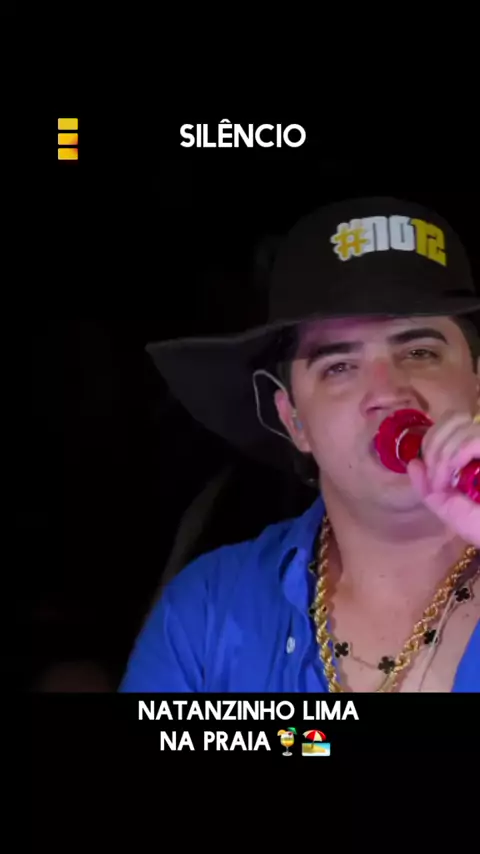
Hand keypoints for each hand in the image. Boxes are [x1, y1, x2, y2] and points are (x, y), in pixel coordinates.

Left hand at [407, 410, 479, 546]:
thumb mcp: (449, 510)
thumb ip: (428, 489)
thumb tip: (413, 463)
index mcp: (476, 452)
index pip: (452, 421)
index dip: (432, 439)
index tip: (429, 473)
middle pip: (454, 417)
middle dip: (433, 446)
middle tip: (436, 479)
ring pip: (461, 426)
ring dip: (442, 455)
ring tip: (443, 482)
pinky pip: (471, 440)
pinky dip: (454, 457)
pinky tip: (452, 477)